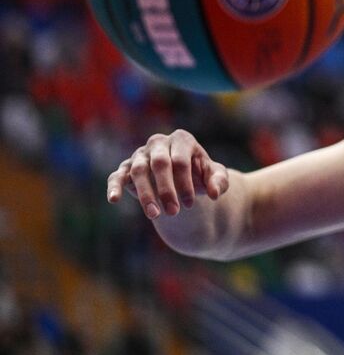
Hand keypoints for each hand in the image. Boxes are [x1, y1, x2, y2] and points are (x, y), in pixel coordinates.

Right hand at [107, 129, 229, 219]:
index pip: (181, 161)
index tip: (190, 204)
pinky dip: (114, 187)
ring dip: (146, 194)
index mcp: (182, 139)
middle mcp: (159, 143)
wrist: (183, 179)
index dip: (185, 183)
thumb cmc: (200, 175)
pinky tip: (114, 200)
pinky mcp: (126, 168)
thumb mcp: (215, 177)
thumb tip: (214, 193)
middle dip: (166, 190)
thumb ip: (219, 182)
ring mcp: (140, 154)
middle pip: (159, 164)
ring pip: (138, 171)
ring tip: (154, 215)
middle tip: (174, 212)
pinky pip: (117, 176)